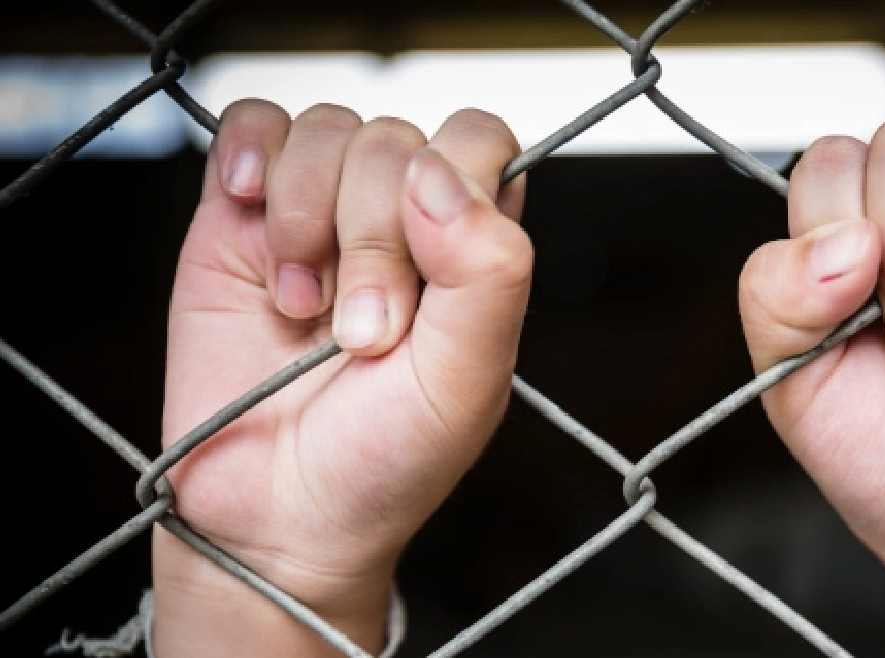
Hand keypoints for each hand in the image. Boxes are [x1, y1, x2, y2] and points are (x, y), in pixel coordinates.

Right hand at [152, 101, 531, 655]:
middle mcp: (399, 220)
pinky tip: (246, 208)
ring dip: (307, 214)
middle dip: (370, 237)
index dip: (452, 182)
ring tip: (300, 307)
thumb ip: (487, 272)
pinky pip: (252, 125)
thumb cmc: (383, 460)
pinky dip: (251, 152)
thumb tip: (441, 172)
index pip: (478, 144)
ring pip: (326, 128)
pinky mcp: (238, 217)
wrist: (275, 519)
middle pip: (394, 141)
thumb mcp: (465, 382)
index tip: (427, 268)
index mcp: (468, 248)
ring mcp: (318, 212)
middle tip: (359, 334)